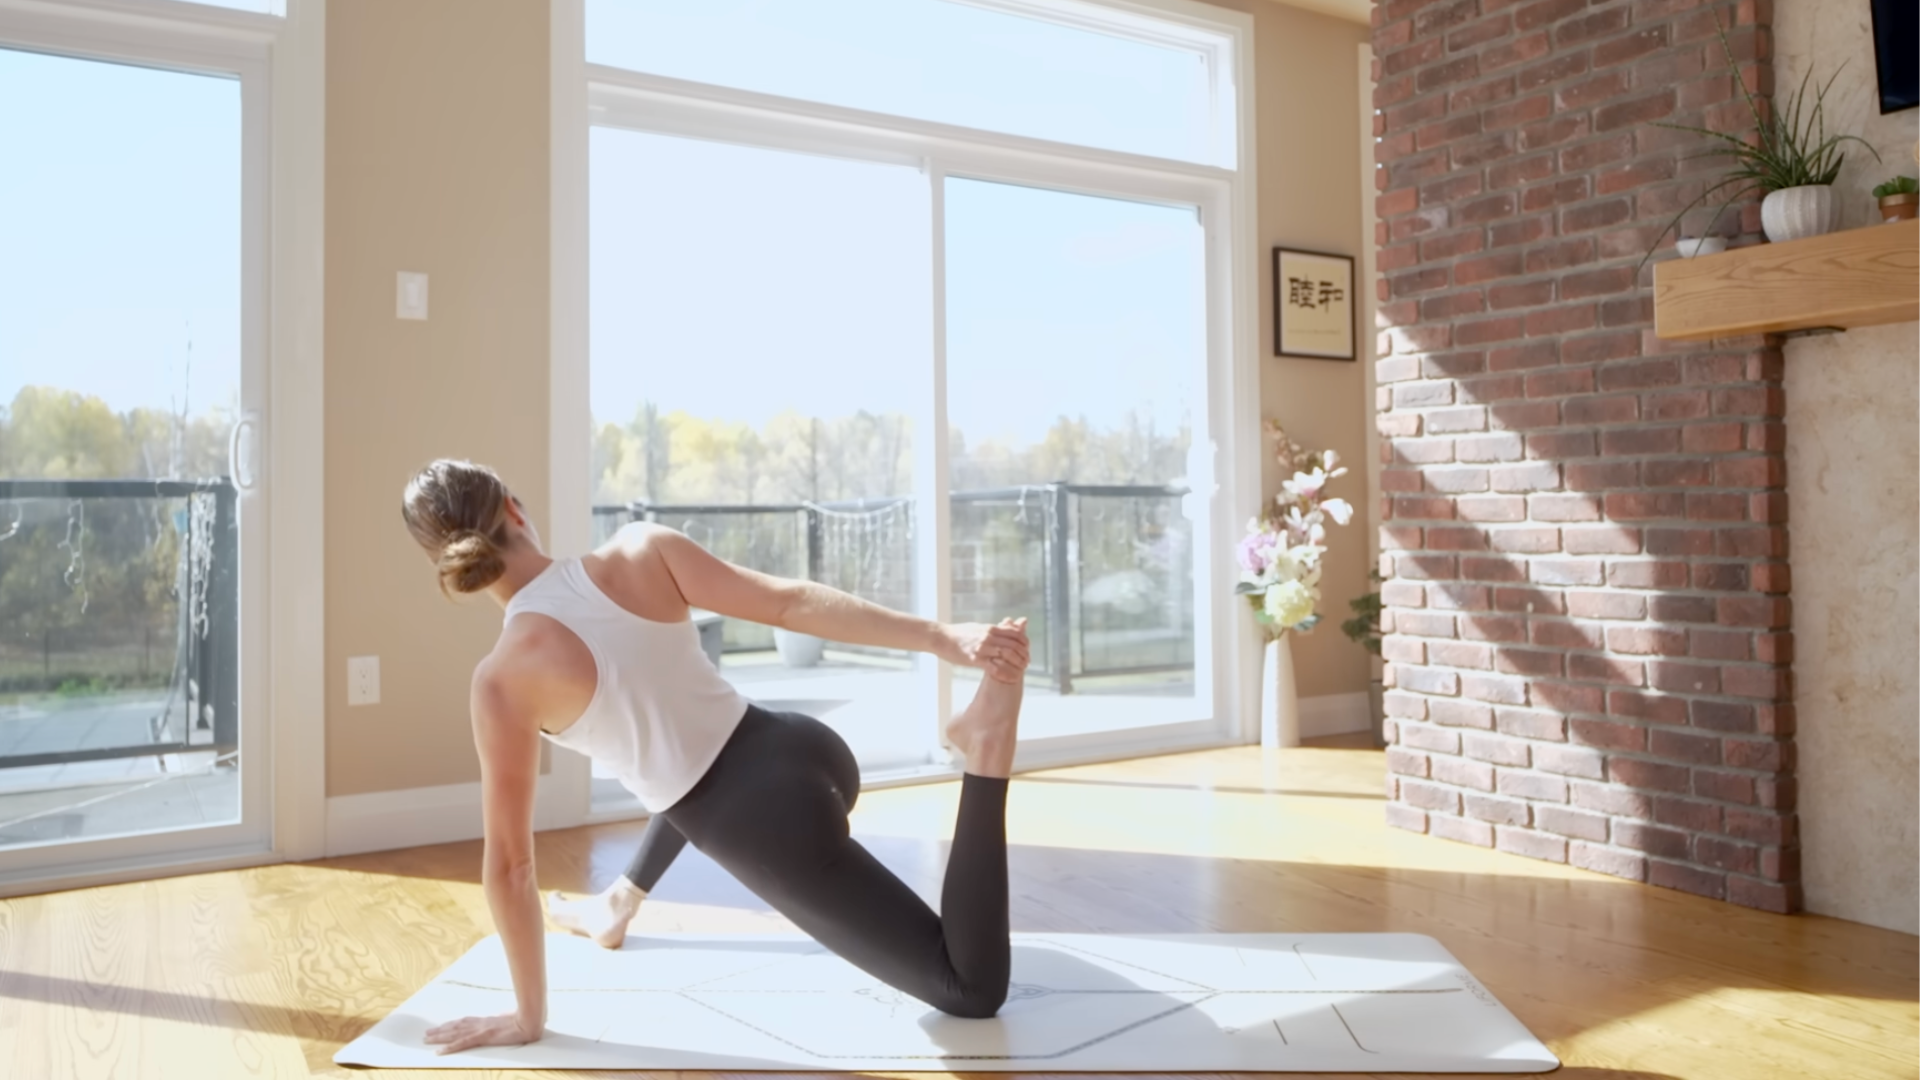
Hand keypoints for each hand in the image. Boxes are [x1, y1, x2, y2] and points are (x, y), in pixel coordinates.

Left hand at [423, 1012, 540, 1054]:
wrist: (530, 1020)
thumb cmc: (524, 1019)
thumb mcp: (511, 1019)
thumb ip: (504, 1019)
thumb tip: (504, 1016)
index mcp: (487, 1020)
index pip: (464, 1022)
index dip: (451, 1024)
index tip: (441, 1026)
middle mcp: (480, 1023)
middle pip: (455, 1026)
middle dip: (440, 1030)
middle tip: (426, 1033)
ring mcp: (480, 1030)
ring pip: (454, 1033)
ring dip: (439, 1037)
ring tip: (427, 1039)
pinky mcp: (483, 1037)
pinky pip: (462, 1043)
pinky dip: (449, 1047)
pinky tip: (439, 1051)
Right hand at [938, 618, 1029, 682]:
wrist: (941, 638)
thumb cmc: (959, 633)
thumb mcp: (979, 627)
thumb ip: (995, 628)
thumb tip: (1009, 622)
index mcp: (990, 628)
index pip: (1015, 634)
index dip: (1024, 643)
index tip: (1027, 651)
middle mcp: (988, 637)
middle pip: (1014, 645)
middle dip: (1023, 655)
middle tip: (1027, 664)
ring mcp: (982, 648)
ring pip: (1007, 655)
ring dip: (1016, 664)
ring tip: (1020, 671)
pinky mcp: (975, 659)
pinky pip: (994, 667)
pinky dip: (1005, 673)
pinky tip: (1009, 678)